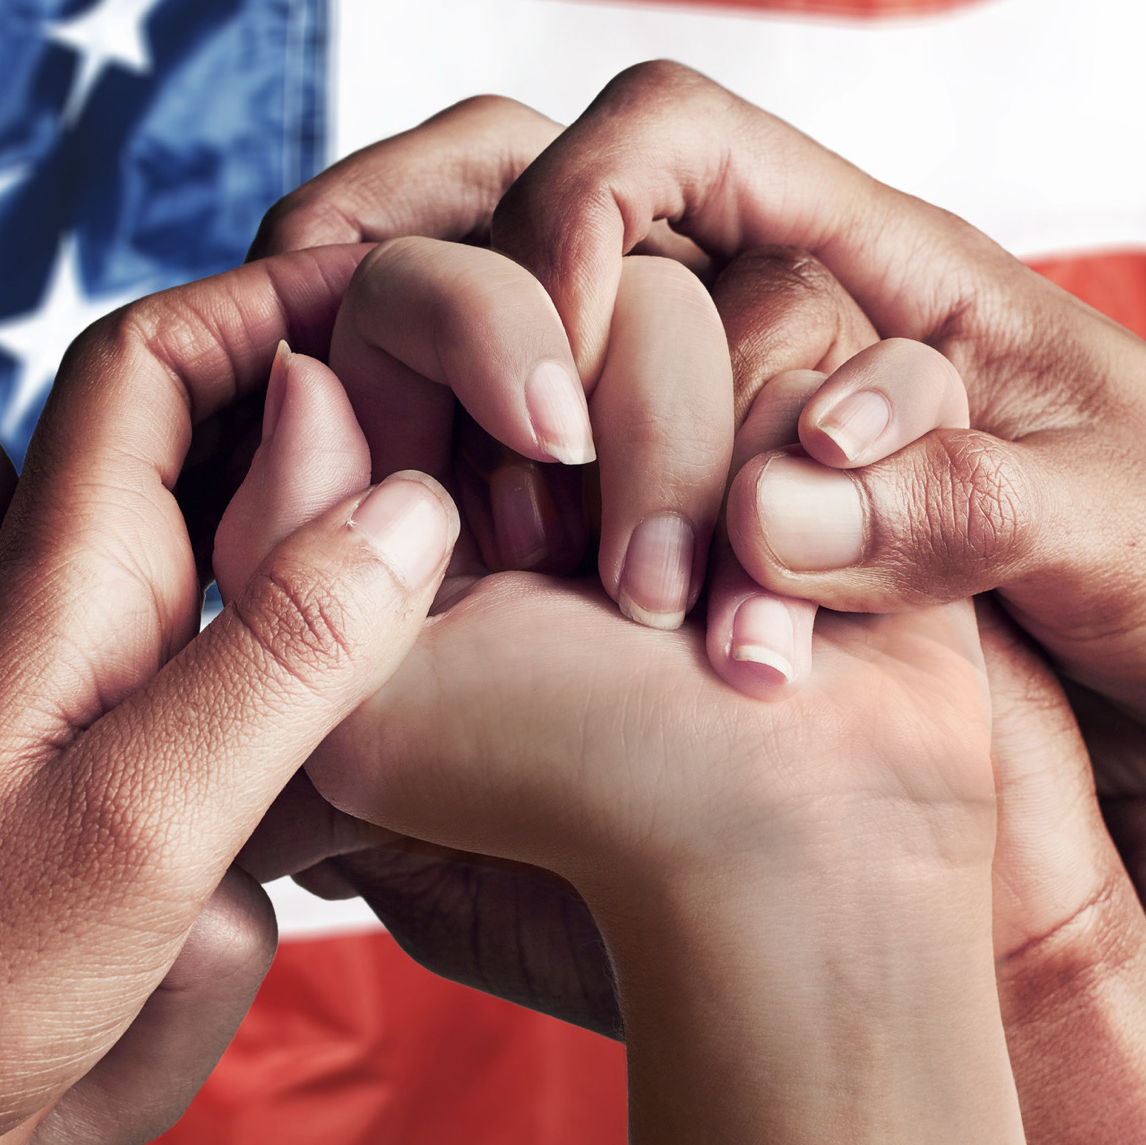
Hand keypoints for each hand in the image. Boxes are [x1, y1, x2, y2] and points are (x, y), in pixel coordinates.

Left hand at [0, 251, 456, 1144]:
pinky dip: (305, 710)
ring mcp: (84, 722)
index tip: (427, 291)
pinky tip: (365, 773)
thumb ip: (280, 658)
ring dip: (337, 571)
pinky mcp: (104, 820)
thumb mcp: (134, 828)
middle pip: (212, 451)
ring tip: (466, 593)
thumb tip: (415, 495)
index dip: (281, 297)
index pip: (160, 360)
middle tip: (497, 456)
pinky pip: (235, 725)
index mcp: (56, 588)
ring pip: (235, 586)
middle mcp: (63, 628)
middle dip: (345, 428)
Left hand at [221, 240, 991, 938]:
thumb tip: (309, 376)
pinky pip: (853, 346)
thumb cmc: (582, 818)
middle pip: (570, 259)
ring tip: (715, 635)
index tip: (537, 424)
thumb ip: (283, 553)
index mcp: (402, 478)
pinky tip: (821, 577)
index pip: (388, 282)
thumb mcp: (360, 714)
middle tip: (617, 562)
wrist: (807, 886)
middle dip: (612, 402)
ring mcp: (695, 429)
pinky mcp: (828, 451)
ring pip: (705, 296)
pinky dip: (862, 448)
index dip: (453, 308)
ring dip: (712, 457)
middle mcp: (544, 430)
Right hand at [262, 67, 1145, 798]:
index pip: (669, 139)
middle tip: (328, 375)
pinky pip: (584, 540)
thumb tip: (762, 524)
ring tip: (400, 548)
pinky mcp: (739, 595)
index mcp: (892, 276)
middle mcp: (795, 350)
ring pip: (543, 392)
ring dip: (455, 444)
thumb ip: (963, 515)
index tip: (554, 371)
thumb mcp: (1140, 544)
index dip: (576, 211)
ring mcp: (753, 471)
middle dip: (433, 280)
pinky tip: (448, 639)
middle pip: (555, 231)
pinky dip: (502, 567)